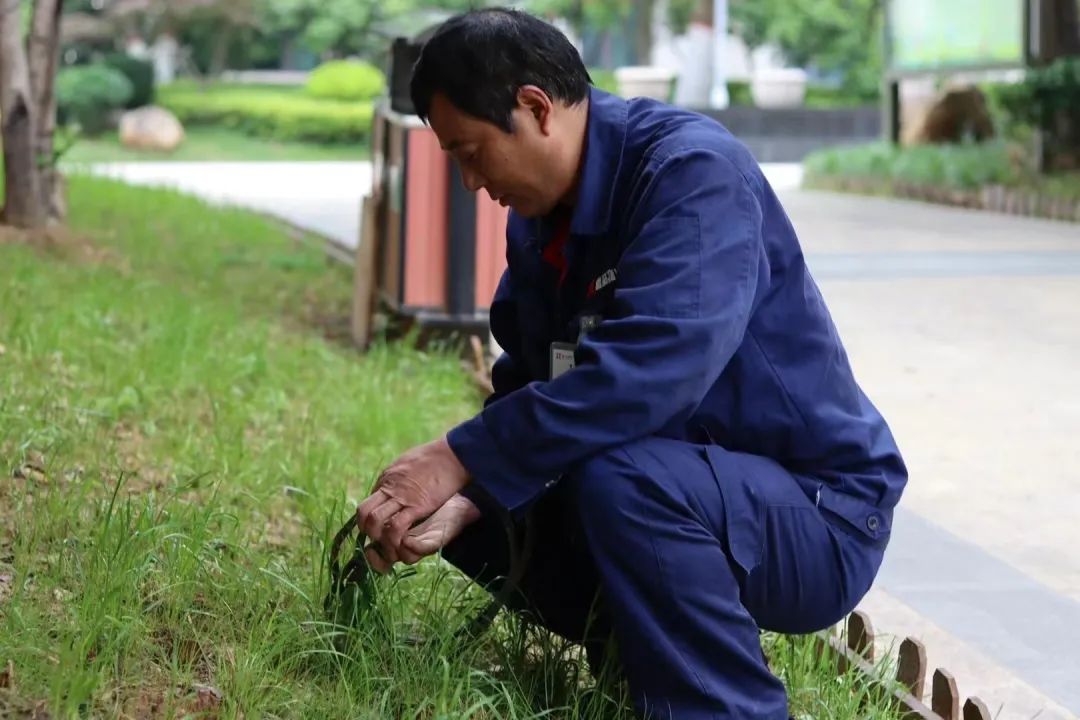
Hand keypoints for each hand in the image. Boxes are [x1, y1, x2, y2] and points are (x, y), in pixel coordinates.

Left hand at [356, 435, 469, 569]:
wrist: (451, 455)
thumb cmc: (434, 457)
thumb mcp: (406, 463)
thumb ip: (395, 477)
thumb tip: (389, 486)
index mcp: (386, 480)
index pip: (366, 503)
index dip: (367, 519)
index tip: (376, 527)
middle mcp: (389, 489)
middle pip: (364, 512)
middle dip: (366, 529)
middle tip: (377, 538)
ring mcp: (402, 498)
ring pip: (375, 520)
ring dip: (378, 536)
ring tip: (387, 543)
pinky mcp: (417, 506)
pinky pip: (396, 526)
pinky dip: (394, 538)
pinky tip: (400, 542)